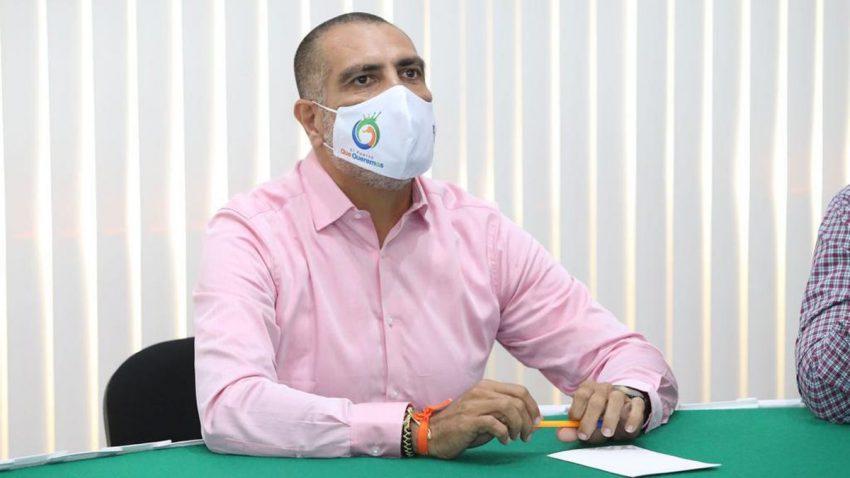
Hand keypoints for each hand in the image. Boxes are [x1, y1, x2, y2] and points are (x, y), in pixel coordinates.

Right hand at [419, 379, 540, 458]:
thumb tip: (526, 420)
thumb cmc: (460, 426)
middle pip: (517, 399)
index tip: (537, 421)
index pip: (519, 390)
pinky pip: (495, 423)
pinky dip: (504, 434)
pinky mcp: (469, 420)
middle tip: (528, 434)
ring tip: (516, 437)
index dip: (533, 406)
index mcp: (486, 387)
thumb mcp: (484, 415)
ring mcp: (474, 404)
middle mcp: (481, 392)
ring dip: (519, 426)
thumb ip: (502, 413)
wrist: (432, 433)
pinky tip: (503, 440)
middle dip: (529, 420)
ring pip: (510, 409)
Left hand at [557, 380, 646, 443]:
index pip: (581, 394)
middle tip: (585, 435)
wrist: (623, 413)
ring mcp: (621, 394)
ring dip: (610, 417)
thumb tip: (560, 434)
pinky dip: (632, 417)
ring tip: (606, 433)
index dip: (576, 410)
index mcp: (589, 388)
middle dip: (590, 419)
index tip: (575, 424)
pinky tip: (627, 428)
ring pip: (616, 399)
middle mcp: (605, 388)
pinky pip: (637, 405)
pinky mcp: (636, 402)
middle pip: (597, 400)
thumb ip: (573, 429)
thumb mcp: (586, 424)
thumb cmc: (600, 418)